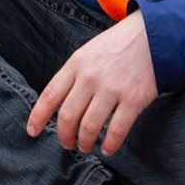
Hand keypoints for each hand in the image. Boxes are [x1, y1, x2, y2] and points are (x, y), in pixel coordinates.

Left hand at [26, 12, 156, 155]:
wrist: (153, 35)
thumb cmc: (117, 47)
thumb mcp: (87, 53)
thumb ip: (73, 76)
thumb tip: (59, 105)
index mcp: (76, 64)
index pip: (50, 95)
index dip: (38, 117)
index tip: (32, 131)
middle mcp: (90, 77)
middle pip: (67, 116)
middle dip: (64, 136)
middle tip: (67, 144)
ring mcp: (112, 89)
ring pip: (89, 127)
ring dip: (84, 143)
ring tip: (85, 147)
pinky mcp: (133, 99)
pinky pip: (116, 130)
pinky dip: (110, 144)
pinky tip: (107, 149)